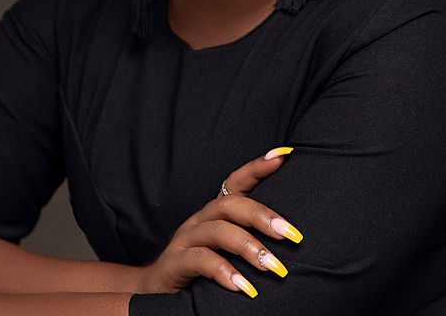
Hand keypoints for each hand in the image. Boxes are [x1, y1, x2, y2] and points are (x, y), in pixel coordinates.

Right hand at [133, 146, 302, 298]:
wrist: (153, 291)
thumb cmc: (199, 269)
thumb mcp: (225, 249)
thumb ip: (249, 239)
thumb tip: (292, 238)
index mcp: (214, 213)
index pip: (236, 182)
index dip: (257, 167)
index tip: (284, 154)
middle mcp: (199, 220)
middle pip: (231, 205)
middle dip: (263, 216)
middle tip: (291, 234)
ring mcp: (185, 240)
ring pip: (218, 232)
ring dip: (249, 247)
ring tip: (274, 267)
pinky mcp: (174, 263)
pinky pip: (200, 261)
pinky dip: (224, 271)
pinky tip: (244, 286)